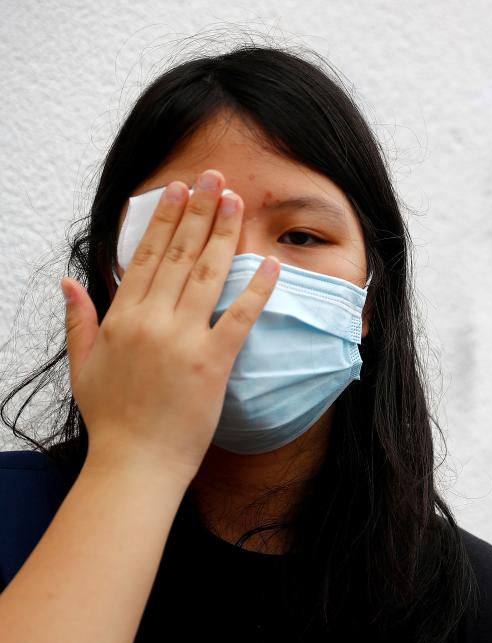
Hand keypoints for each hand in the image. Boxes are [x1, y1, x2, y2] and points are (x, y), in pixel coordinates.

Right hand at [62, 171, 279, 481]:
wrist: (135, 463)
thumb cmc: (112, 419)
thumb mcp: (84, 363)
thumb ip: (80, 319)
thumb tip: (69, 282)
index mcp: (122, 318)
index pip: (146, 257)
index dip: (165, 219)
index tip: (178, 190)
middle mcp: (151, 321)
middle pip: (179, 254)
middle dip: (199, 212)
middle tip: (216, 178)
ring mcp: (183, 340)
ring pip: (206, 274)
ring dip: (224, 234)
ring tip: (238, 202)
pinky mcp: (212, 362)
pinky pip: (239, 316)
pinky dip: (256, 288)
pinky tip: (270, 262)